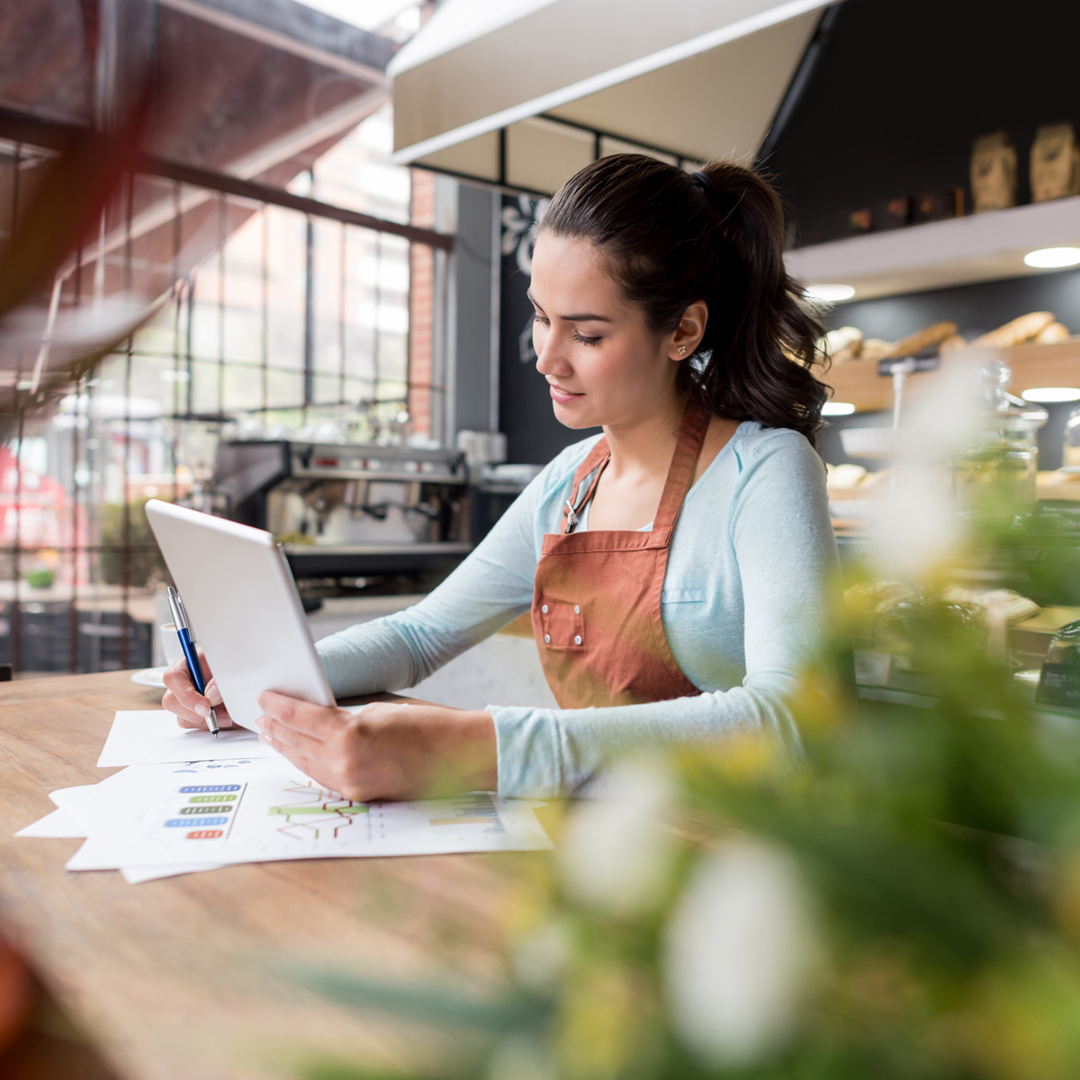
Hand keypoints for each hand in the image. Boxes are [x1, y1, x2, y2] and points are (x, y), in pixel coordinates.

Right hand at [161, 651, 234, 729]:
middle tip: (221, 715)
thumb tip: (211, 695)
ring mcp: (185, 699)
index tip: (205, 708)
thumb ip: (220, 679)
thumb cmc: (234, 666)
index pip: (173, 678)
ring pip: (182, 717)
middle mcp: (182, 682)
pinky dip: (209, 725)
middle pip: (172, 702)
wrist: (244, 677)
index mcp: (187, 664)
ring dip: (205, 721)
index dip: (187, 695)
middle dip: (197, 713)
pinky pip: (193, 725)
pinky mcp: (192, 713)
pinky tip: (224, 718)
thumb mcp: (229, 667)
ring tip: (228, 715)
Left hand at [254, 693, 497, 800]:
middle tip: (260, 717)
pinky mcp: (360, 795)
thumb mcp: (381, 708)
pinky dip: (308, 763)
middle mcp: (346, 762)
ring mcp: (352, 783)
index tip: (264, 698)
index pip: (302, 718)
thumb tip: (319, 717)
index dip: (280, 707)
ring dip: (288, 748)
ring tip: (272, 735)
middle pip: (298, 743)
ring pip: (306, 764)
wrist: (459, 755)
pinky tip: (301, 754)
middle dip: (277, 729)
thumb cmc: (428, 724)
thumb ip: (346, 715)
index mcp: (351, 734)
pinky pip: (324, 777)